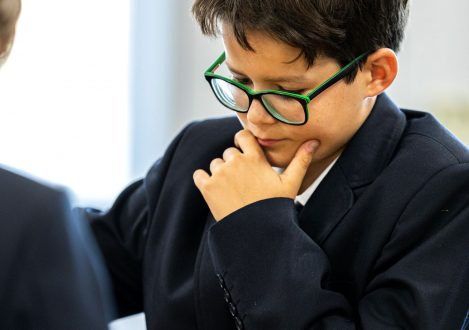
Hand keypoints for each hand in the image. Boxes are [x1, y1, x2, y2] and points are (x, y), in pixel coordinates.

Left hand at [193, 129, 318, 220]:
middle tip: (244, 182)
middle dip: (234, 164)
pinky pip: (199, 175)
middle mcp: (235, 161)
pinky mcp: (207, 187)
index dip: (243, 144)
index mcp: (255, 157)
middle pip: (229, 152)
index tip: (247, 155)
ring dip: (221, 173)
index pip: (243, 135)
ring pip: (215, 164)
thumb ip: (301, 160)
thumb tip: (315, 141)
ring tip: (233, 191)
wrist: (256, 232)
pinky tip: (217, 192)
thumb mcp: (291, 183)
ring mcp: (220, 173)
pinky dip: (204, 181)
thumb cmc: (275, 207)